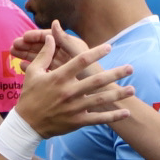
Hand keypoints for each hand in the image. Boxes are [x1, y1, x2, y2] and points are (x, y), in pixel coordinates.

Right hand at [15, 24, 133, 137]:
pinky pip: (97, 118)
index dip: (96, 53)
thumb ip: (44, 54)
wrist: (27, 123)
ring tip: (132, 89)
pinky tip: (125, 113)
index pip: (80, 61)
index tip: (109, 47)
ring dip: (118, 95)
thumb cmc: (30, 95)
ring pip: (100, 99)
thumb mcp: (34, 73)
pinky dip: (112, 116)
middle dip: (114, 74)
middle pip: (96, 80)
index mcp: (59, 77)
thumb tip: (50, 36)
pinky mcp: (77, 121)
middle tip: (130, 68)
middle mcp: (69, 91)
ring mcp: (74, 107)